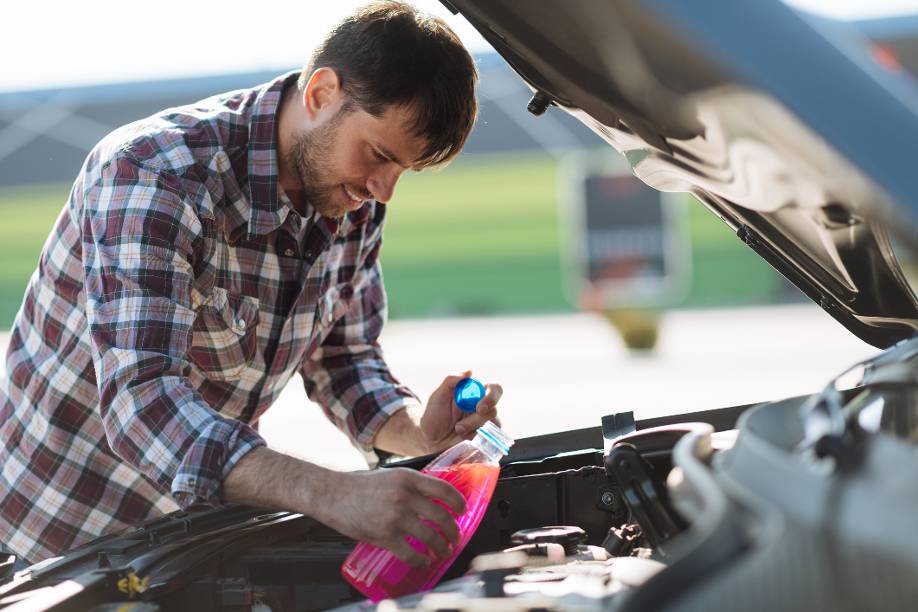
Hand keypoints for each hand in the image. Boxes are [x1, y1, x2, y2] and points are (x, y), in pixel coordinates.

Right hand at [319, 468, 465, 566]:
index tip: (463, 510)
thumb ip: (412, 485)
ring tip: (443, 551)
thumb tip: (434, 497)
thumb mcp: (392, 475)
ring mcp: (395, 517)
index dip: (458, 502)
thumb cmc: (360, 485)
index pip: (444, 489)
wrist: (333, 495)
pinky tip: (423, 560)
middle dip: (453, 531)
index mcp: (408, 478)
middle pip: (442, 516)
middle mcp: (405, 496)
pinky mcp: (385, 536)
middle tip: (455, 537)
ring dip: (441, 547)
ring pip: (430, 537)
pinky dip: (421, 559)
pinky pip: (410, 553)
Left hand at [419, 370, 502, 452]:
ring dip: (473, 427)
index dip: (491, 397)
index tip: (479, 408)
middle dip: (479, 417)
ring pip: (493, 423)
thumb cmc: (433, 416)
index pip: (494, 388)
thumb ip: (451, 381)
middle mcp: (482, 405)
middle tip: (462, 424)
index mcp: (474, 392)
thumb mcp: (437, 396)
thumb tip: (469, 372)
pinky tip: (463, 436)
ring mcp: (484, 421)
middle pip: (494, 408)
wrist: (429, 440)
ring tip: (457, 429)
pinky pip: (489, 436)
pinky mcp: (484, 436)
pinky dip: (475, 436)